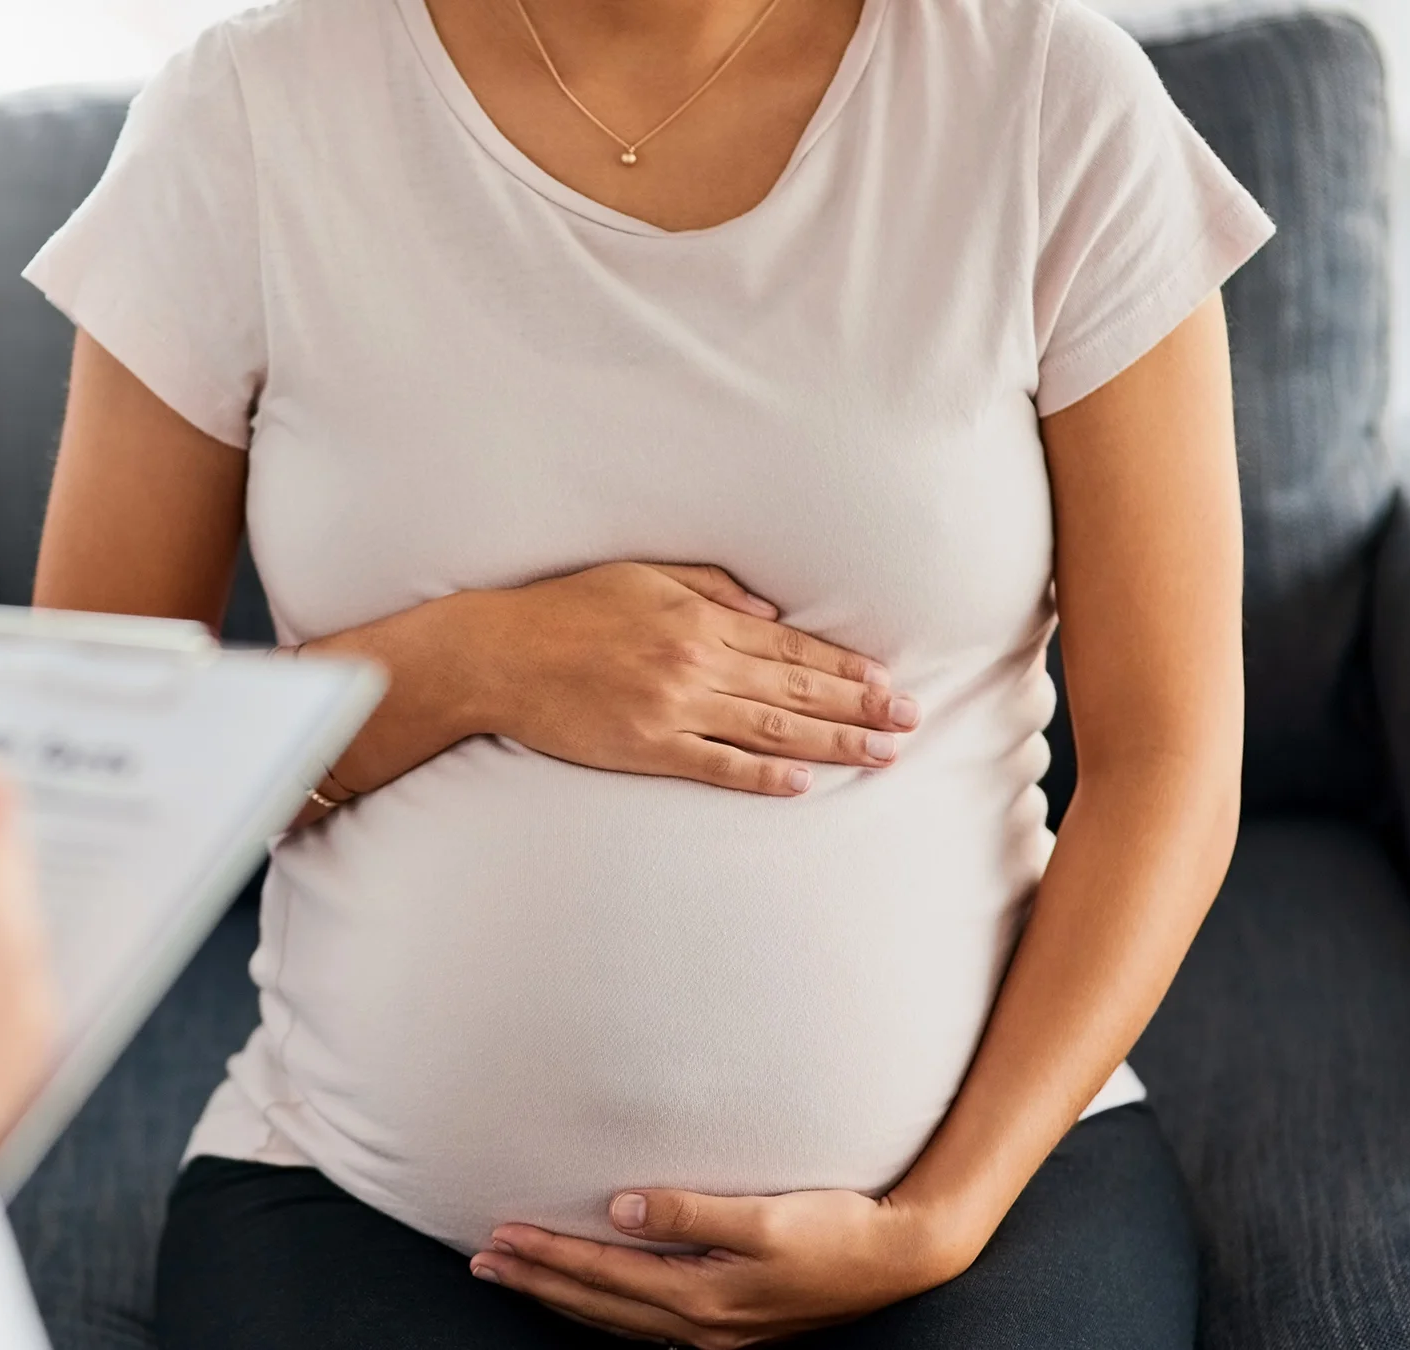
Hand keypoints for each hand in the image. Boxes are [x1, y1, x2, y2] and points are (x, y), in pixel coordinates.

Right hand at [460, 563, 919, 795]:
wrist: (499, 655)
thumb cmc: (566, 609)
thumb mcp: (642, 575)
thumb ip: (711, 588)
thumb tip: (771, 613)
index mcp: (698, 619)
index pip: (790, 646)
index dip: (845, 667)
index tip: (888, 682)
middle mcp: (696, 664)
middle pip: (795, 690)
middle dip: (860, 707)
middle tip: (910, 722)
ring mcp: (673, 710)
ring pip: (770, 730)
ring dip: (832, 744)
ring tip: (880, 754)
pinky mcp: (646, 748)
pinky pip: (716, 766)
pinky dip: (761, 777)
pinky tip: (802, 784)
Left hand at [469, 1187, 973, 1346]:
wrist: (900, 1258)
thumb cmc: (837, 1229)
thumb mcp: (768, 1216)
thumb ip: (691, 1211)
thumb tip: (621, 1206)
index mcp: (703, 1296)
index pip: (603, 1276)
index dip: (549, 1254)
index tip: (501, 1234)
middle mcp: (702, 1323)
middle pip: (597, 1304)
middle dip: (537, 1280)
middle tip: (484, 1258)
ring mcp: (715, 1331)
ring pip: (616, 1318)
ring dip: (562, 1296)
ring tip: (517, 1275)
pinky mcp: (730, 1323)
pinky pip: (644, 1322)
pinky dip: (603, 1308)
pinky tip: (588, 1297)